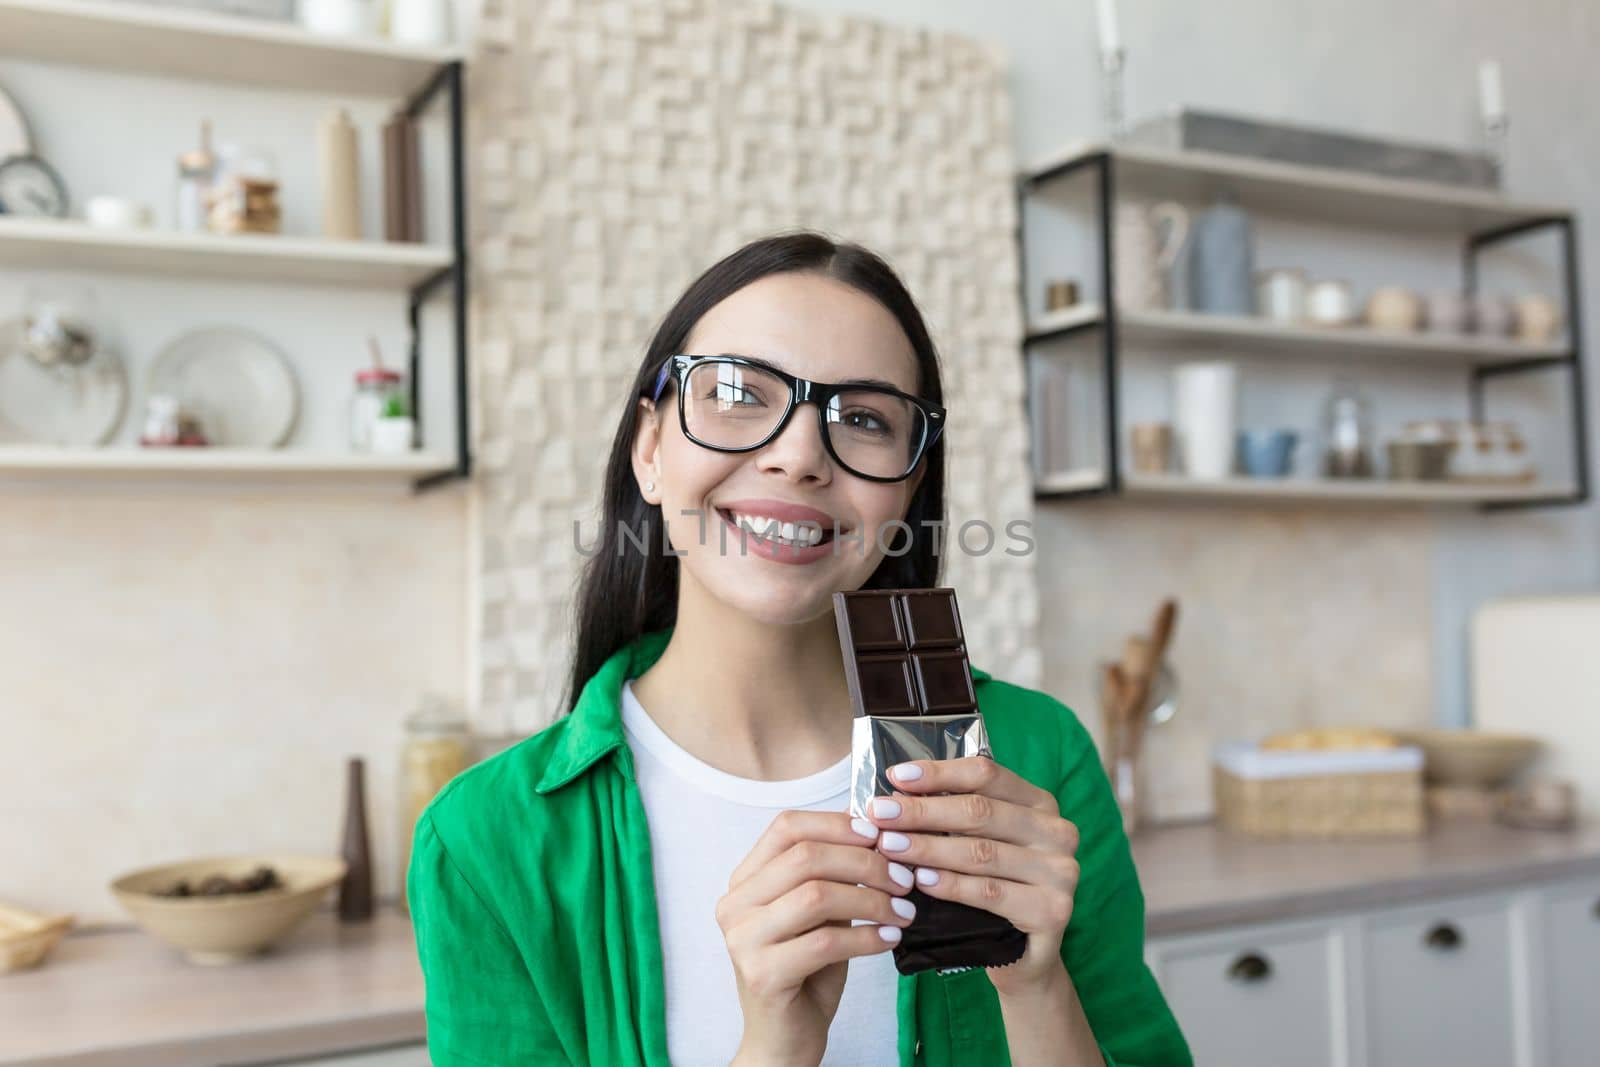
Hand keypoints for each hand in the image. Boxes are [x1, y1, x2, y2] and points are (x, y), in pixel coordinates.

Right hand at [717, 810, 917, 1065]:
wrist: (784, 1040)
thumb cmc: (806, 973)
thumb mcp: (819, 914)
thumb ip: (834, 876)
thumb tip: (877, 834)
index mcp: (745, 881)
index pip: (786, 827)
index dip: (836, 825)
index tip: (879, 837)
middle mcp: (735, 905)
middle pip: (805, 857)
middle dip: (864, 863)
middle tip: (904, 879)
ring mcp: (743, 940)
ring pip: (816, 896)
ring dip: (871, 899)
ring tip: (903, 911)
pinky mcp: (763, 974)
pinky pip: (825, 941)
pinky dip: (866, 937)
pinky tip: (889, 939)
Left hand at [864, 757, 1079, 995]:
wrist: (1024, 956)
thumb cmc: (994, 888)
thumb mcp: (979, 843)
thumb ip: (953, 817)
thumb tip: (896, 792)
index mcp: (1040, 804)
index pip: (986, 774)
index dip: (938, 773)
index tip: (895, 777)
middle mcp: (1058, 832)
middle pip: (980, 812)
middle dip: (922, 811)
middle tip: (879, 814)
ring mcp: (1061, 872)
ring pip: (981, 852)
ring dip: (928, 848)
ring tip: (888, 846)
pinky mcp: (1052, 911)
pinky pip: (990, 892)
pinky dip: (950, 885)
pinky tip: (920, 880)